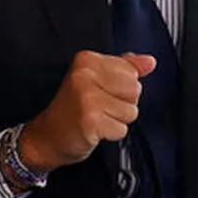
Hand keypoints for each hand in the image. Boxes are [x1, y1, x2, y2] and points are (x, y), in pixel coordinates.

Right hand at [19, 51, 154, 172]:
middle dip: (123, 104)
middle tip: (99, 107)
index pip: (132, 71)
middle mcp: (85, 75)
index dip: (122, 87)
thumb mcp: (96, 80)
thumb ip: (125, 68)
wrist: (47, 136)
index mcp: (87, 60)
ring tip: (97, 118)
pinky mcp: (90, 120)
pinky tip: (94, 130)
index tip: (101, 92)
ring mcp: (87, 97)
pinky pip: (122, 129)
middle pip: (135, 90)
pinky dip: (111, 134)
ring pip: (131, 111)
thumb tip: (149, 62)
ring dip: (117, 120)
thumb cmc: (72, 109)